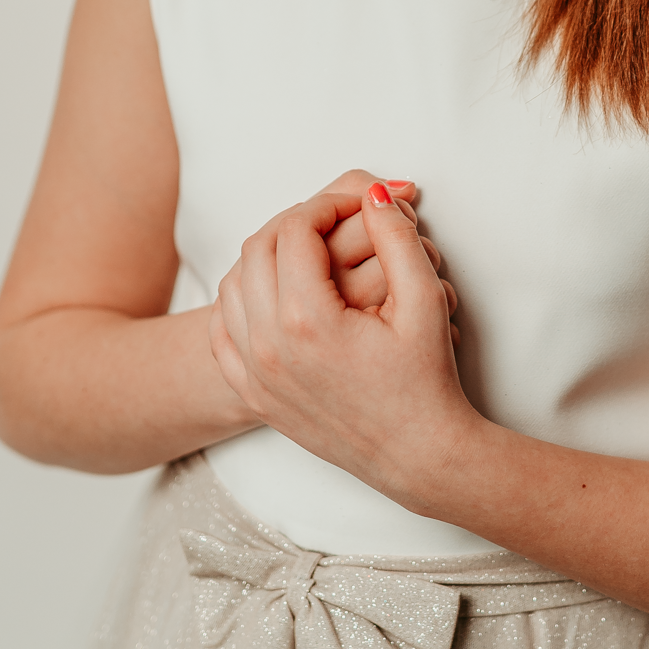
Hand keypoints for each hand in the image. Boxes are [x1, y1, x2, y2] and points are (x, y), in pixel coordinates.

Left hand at [208, 184, 474, 503]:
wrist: (418, 456)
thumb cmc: (427, 382)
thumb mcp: (426, 301)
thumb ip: (397, 237)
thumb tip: (374, 192)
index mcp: (310, 320)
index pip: (294, 230)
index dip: (326, 203)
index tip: (357, 203)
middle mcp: (270, 347)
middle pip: (256, 249)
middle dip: (294, 222)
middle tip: (333, 220)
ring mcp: (256, 374)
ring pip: (232, 285)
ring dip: (264, 256)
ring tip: (308, 252)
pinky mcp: (255, 395)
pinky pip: (222, 331)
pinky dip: (240, 301)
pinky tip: (273, 294)